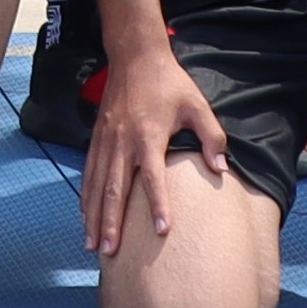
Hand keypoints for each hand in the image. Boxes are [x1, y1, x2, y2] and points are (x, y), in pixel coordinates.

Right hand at [79, 39, 228, 259]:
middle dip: (111, 222)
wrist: (135, 56)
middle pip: (115, 189)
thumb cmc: (169, 83)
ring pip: (97, 186)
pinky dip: (86, 198)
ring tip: (93, 246)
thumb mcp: (196, 105)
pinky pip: (89, 174)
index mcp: (148, 135)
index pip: (153, 177)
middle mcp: (122, 142)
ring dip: (94, 217)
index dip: (159, 205)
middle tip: (110, 251)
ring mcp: (106, 141)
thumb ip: (211, 136)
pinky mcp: (97, 139)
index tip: (163, 231)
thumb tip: (220, 168)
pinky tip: (85, 218)